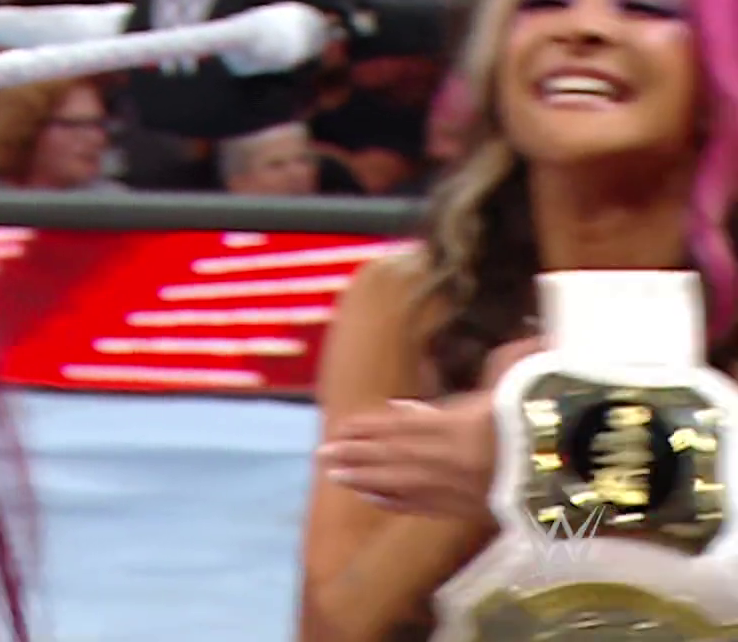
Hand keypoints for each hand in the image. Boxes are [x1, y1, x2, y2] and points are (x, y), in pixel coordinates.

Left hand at [315, 338, 542, 518]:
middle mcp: (452, 459)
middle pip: (392, 457)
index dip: (367, 428)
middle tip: (322, 456)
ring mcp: (459, 488)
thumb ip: (465, 393)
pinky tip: (373, 497)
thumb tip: (407, 403)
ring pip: (402, 483)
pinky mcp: (471, 510)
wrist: (579, 467)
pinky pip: (425, 506)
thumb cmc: (543, 421)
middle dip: (355, 456)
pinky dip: (395, 501)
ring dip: (365, 479)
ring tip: (335, 475)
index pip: (399, 428)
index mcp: (458, 428)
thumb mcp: (508, 394)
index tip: (342, 426)